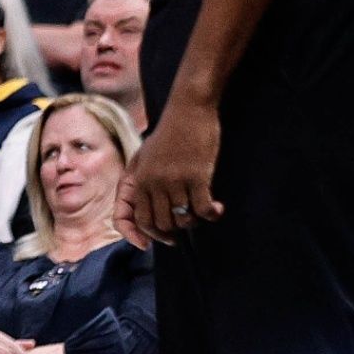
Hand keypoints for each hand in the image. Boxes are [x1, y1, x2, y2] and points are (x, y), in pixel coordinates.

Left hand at [119, 95, 223, 244]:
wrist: (188, 110)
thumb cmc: (168, 135)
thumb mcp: (144, 157)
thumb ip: (141, 183)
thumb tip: (144, 216)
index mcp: (138, 178)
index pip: (135, 218)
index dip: (143, 235)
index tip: (157, 243)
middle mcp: (153, 182)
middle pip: (160, 224)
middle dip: (173, 231)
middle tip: (186, 225)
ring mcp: (174, 181)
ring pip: (182, 220)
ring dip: (194, 220)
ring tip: (201, 209)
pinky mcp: (196, 177)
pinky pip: (203, 210)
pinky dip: (212, 214)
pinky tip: (218, 209)